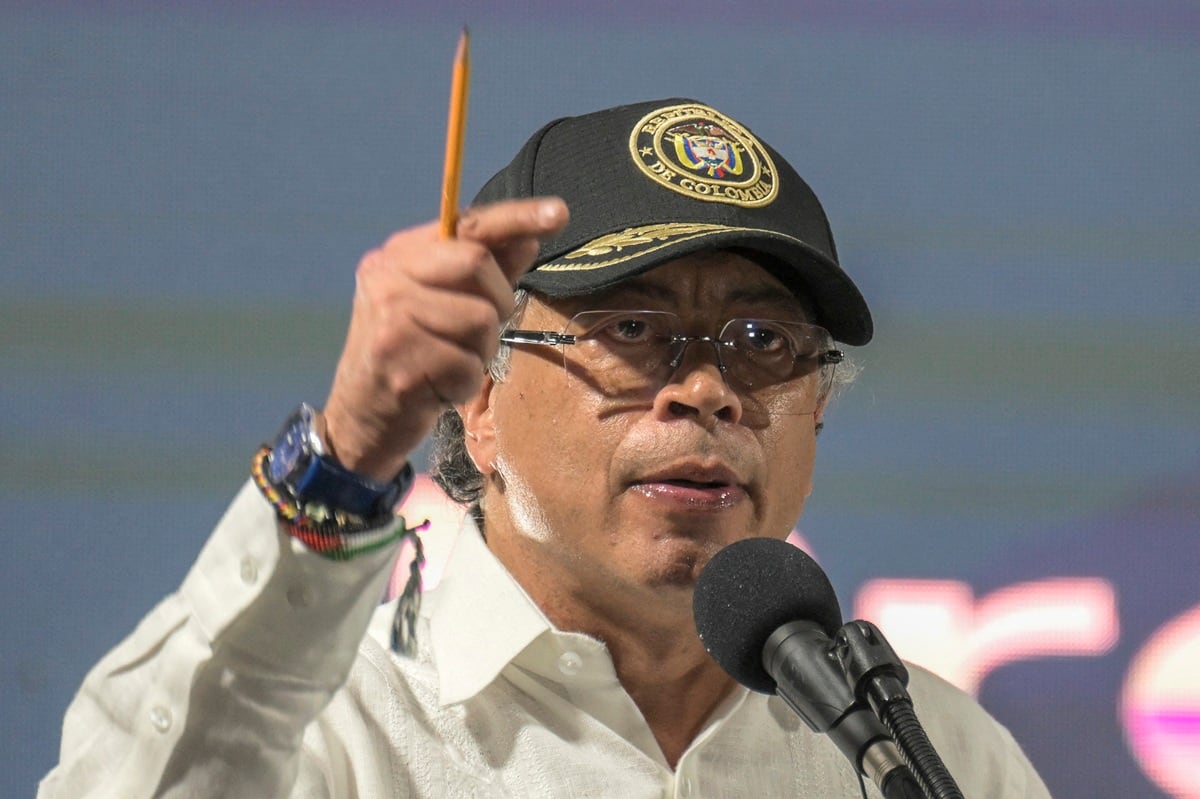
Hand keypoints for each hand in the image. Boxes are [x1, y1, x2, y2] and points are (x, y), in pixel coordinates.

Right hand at [321, 197, 568, 480]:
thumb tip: (529, 237)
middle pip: (477, 263)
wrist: (360, 416)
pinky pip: (469, 366)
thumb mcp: (446, 304)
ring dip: (480, 351)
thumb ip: (487, 270)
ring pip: (481, 319)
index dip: (517, 217)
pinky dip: (465, 384)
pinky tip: (437, 388)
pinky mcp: (399, 364)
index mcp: (398, 254)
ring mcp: (389, 320)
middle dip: (496, 302)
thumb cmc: (413, 354)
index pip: (467, 225)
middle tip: (474, 333)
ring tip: (449, 362)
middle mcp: (386, 277)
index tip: (560, 212)